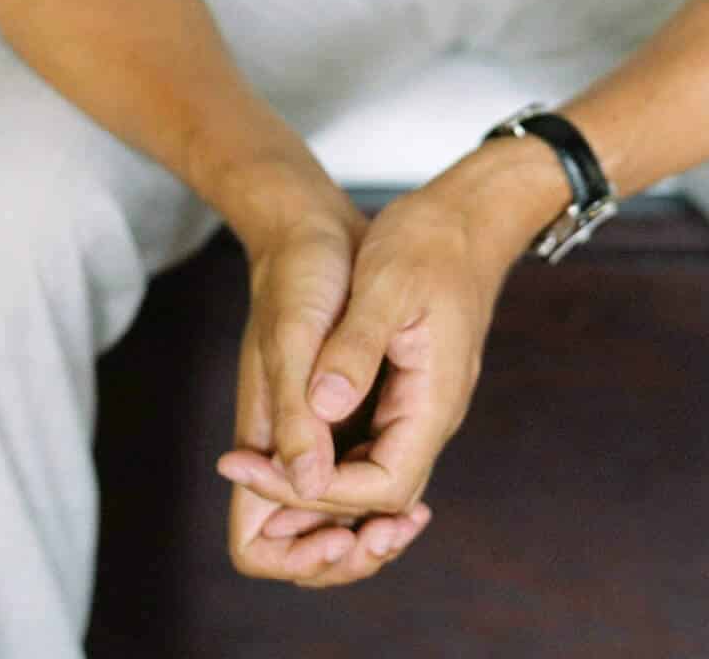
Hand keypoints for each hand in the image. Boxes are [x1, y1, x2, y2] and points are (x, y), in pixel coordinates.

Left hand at [219, 173, 519, 578]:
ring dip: (314, 473)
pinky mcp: (406, 387)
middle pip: (375, 492)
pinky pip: (369, 438)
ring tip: (252, 460)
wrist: (466, 215)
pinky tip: (285, 427)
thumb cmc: (429, 242)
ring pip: (370, 469)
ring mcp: (421, 403)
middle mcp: (432, 415)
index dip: (321, 491)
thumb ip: (356, 348)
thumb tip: (322, 408)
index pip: (384, 487)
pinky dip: (327, 446)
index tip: (261, 468)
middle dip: (308, 491)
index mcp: (434, 401)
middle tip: (242, 466)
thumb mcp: (385, 285)